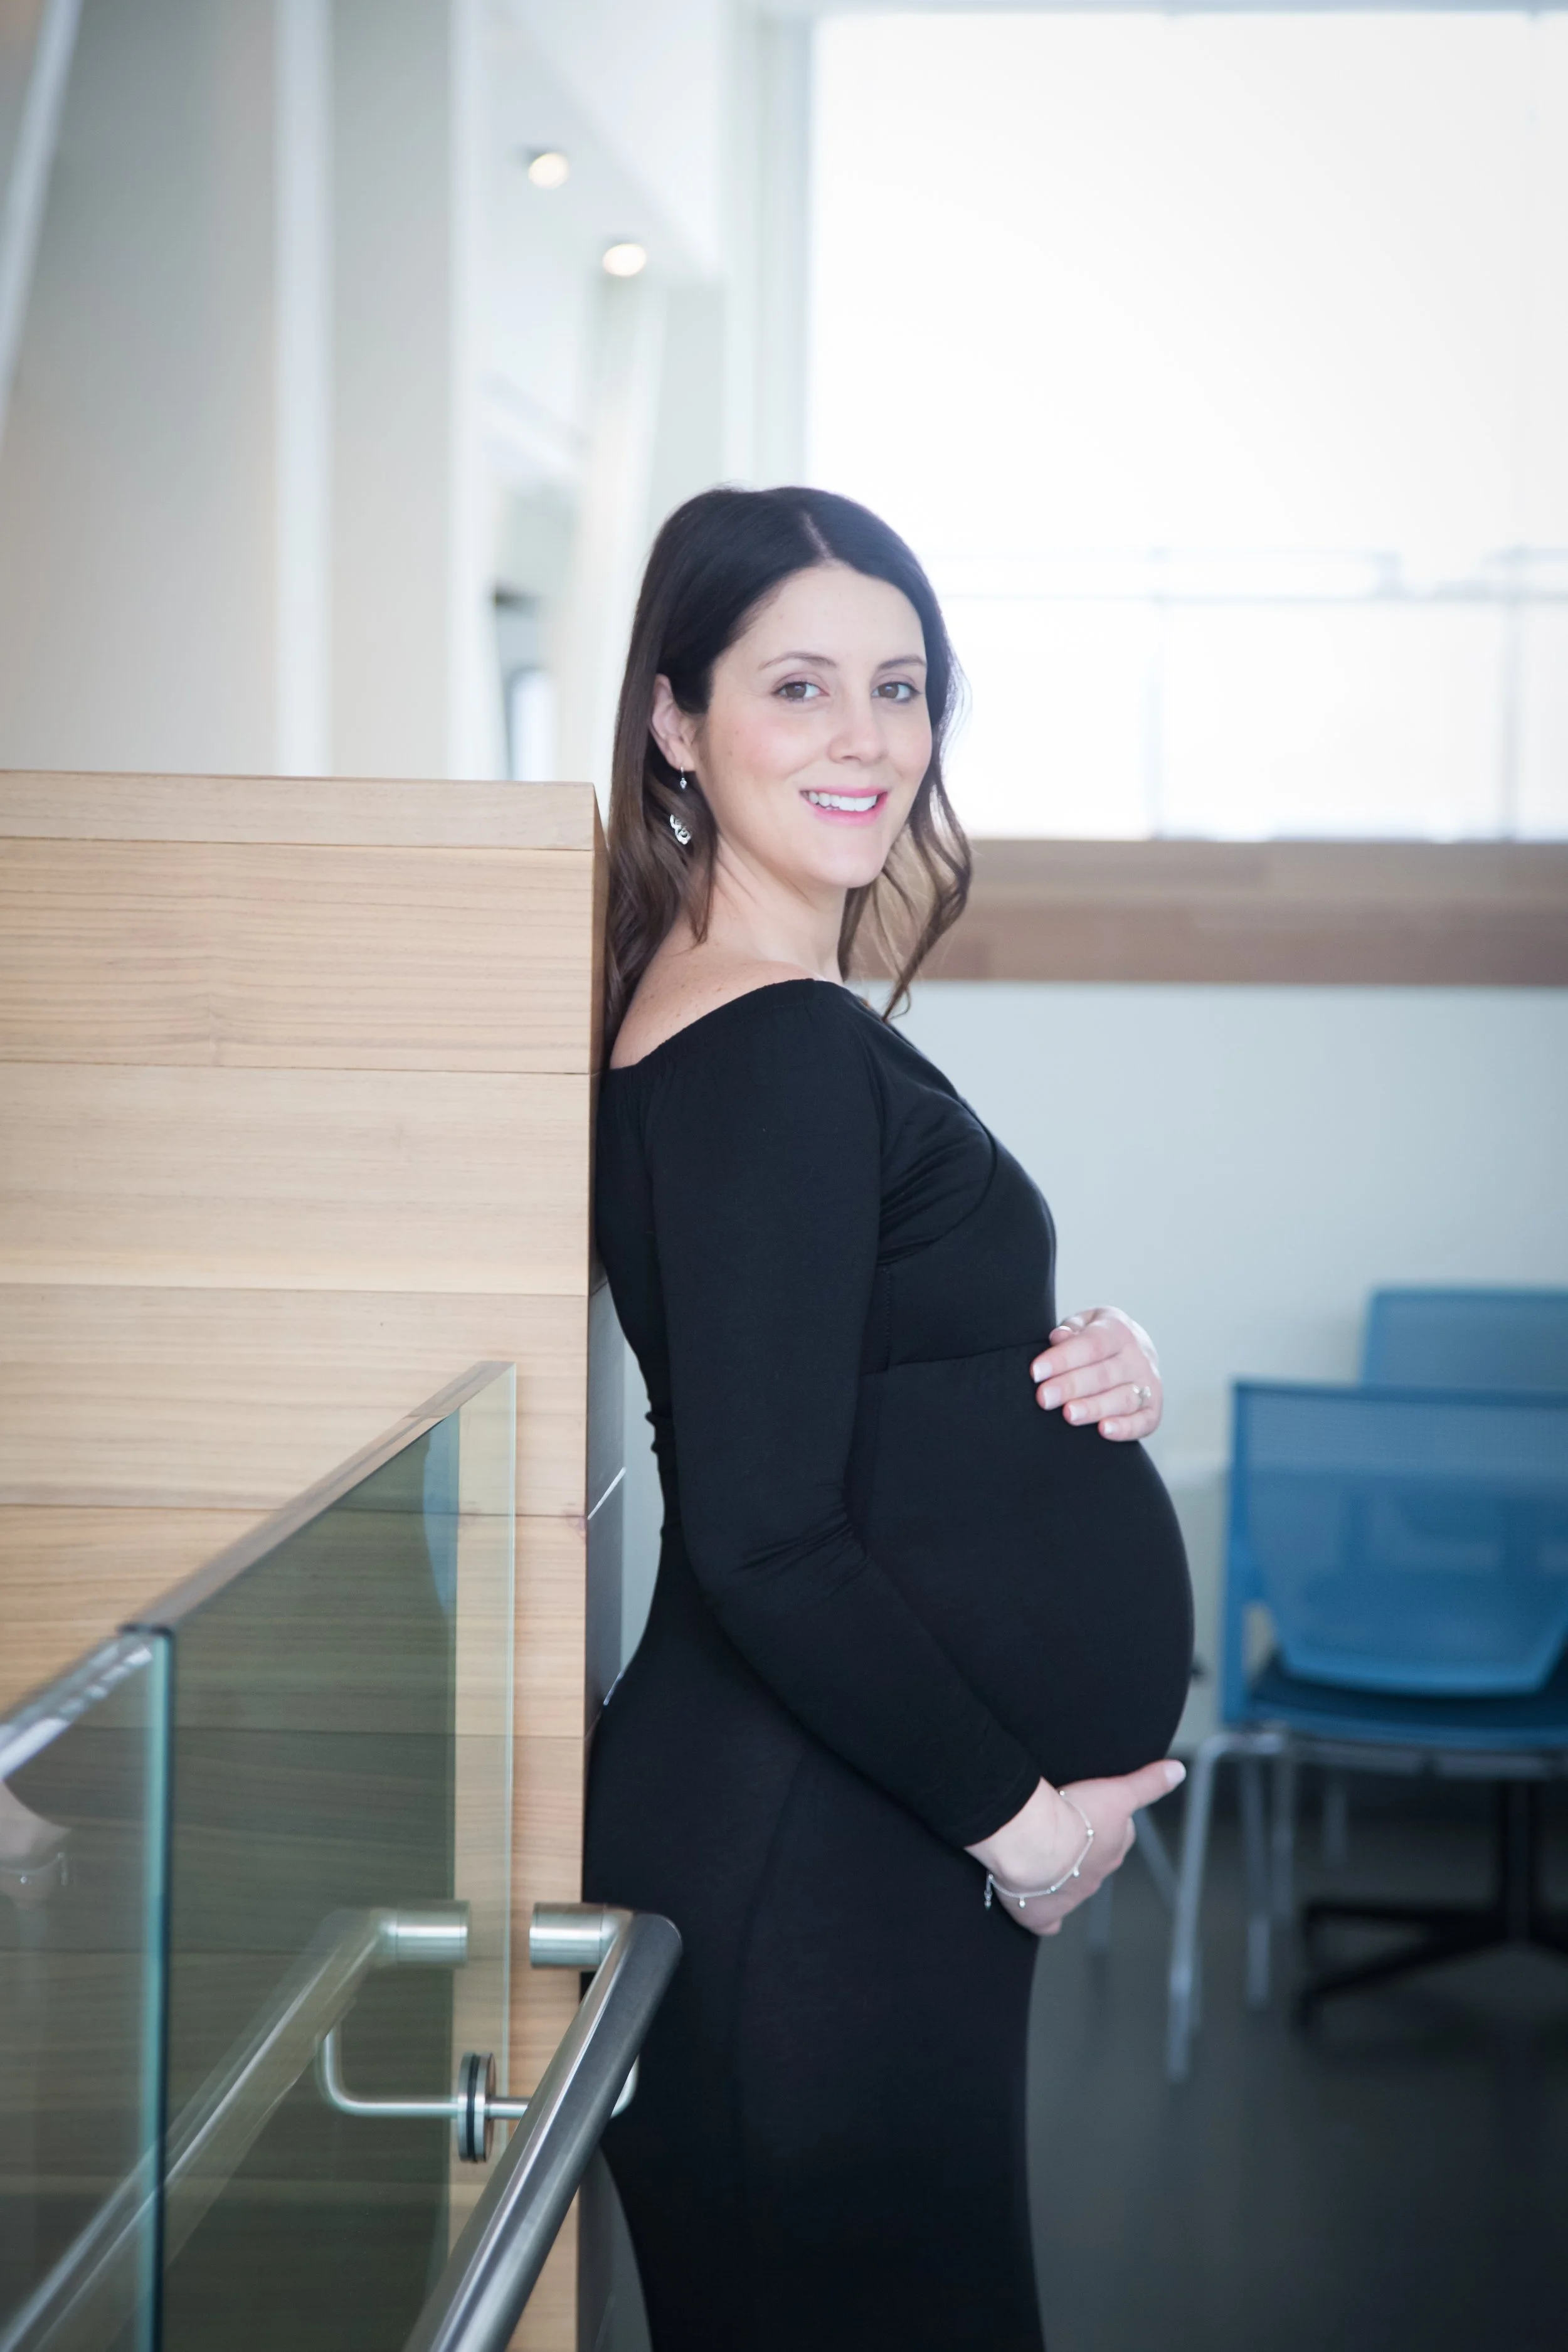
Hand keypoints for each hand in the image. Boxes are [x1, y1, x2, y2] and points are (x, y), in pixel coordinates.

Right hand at [965, 1759, 1184, 1937]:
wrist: (1036, 1843)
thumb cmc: (1073, 1816)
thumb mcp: (1118, 1792)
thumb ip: (1147, 1784)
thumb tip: (1178, 1772)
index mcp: (1112, 1850)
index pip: (1121, 1836)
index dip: (1109, 1823)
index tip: (1095, 1811)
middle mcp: (1095, 1876)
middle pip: (1095, 1861)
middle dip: (1083, 1849)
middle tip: (1063, 1829)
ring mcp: (1069, 1897)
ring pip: (1071, 1888)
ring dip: (1060, 1876)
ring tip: (1043, 1857)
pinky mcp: (1043, 1913)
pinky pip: (1048, 1921)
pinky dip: (1044, 1916)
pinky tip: (1037, 1908)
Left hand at [1030, 1305, 1161, 1441]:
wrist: (1136, 1351)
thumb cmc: (1098, 1339)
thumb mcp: (1085, 1323)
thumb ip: (1071, 1329)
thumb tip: (1058, 1337)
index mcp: (1118, 1331)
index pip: (1091, 1345)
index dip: (1062, 1359)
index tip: (1035, 1372)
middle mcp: (1138, 1357)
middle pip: (1104, 1374)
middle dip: (1071, 1386)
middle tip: (1044, 1397)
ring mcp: (1149, 1384)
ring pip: (1123, 1398)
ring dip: (1095, 1408)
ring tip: (1068, 1414)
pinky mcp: (1154, 1409)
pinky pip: (1143, 1421)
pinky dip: (1126, 1428)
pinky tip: (1103, 1430)